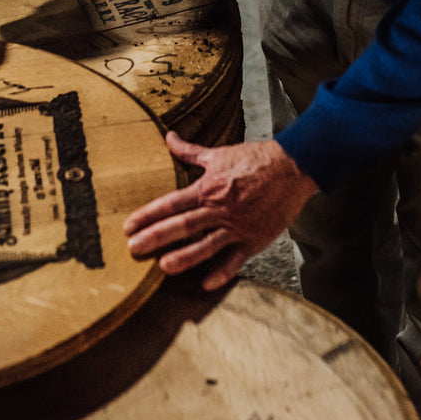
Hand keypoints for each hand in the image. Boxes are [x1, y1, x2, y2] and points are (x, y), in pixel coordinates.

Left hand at [123, 132, 317, 291]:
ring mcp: (237, 225)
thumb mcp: (218, 153)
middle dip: (156, 237)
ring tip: (163, 267)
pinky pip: (236, 259)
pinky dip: (222, 272)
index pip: (171, 202)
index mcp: (208, 188)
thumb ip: (189, 150)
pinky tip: (206, 283)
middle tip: (133, 249)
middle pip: (183, 224)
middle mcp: (219, 208)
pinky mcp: (255, 239)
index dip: (148, 214)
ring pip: (206, 245)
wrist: (292, 167)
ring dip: (185, 257)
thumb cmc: (254, 159)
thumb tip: (168, 136)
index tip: (128, 226)